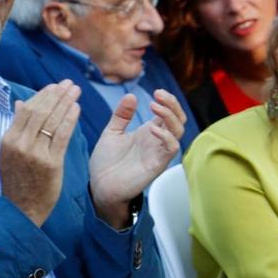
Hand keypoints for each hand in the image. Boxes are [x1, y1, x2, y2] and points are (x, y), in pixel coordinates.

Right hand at [0, 83, 79, 225]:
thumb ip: (16, 128)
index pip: (27, 110)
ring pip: (52, 121)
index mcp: (8, 141)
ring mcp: (35, 154)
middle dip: (56, 95)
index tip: (54, 86)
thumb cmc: (17, 181)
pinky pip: (62, 136)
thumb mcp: (9, 153)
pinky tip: (77, 108)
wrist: (21, 209)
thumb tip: (21, 103)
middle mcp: (20, 145)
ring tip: (75, 90)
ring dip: (65, 102)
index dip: (42, 95)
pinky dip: (70, 120)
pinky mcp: (51, 163)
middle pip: (40, 112)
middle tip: (68, 83)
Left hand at [87, 89, 185, 219]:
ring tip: (154, 106)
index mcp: (149, 132)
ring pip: (178, 131)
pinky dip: (166, 136)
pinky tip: (152, 129)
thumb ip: (121, 115)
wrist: (99, 186)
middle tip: (159, 94)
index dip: (167, 101)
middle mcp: (157, 141)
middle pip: (178, 119)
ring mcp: (158, 152)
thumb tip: (131, 95)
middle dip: (172, 104)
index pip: (169, 113)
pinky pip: (171, 148)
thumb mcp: (112, 132)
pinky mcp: (157, 164)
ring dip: (170, 116)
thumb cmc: (106, 162)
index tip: (156, 91)